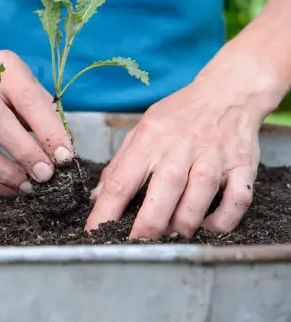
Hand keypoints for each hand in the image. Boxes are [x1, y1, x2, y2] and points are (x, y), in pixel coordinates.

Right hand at [0, 34, 74, 196]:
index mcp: (7, 70)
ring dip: (2, 172)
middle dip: (24, 152)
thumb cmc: (4, 82)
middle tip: (45, 176)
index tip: (64, 157)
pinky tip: (7, 190)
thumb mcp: (28, 85)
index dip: (47, 130)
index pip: (29, 100)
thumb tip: (63, 153)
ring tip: (26, 187)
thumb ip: (45, 114)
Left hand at [85, 19, 286, 239]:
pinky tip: (206, 227)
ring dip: (182, 226)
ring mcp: (213, 157)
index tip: (95, 233)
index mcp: (149, 139)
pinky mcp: (242, 166)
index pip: (121, 182)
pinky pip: (235, 201)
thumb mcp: (141, 129)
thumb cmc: (179, 114)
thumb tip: (97, 198)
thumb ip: (119, 164)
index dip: (105, 213)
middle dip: (147, 228)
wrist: (227, 92)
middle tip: (136, 246)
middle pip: (161, 193)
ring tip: (171, 237)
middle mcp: (180, 148)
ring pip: (197, 199)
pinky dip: (221, 222)